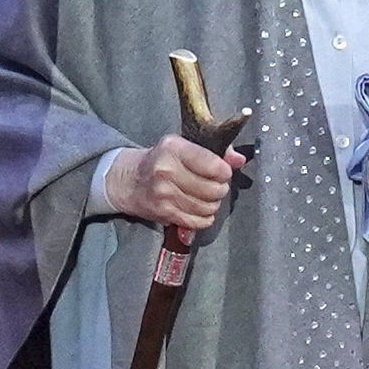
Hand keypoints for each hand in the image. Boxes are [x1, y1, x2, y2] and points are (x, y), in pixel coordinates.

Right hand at [109, 136, 243, 229]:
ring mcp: (164, 194)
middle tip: (215, 186)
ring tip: (205, 196)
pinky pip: (198, 221)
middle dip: (220, 189)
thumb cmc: (161, 161)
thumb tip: (239, 160)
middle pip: (213, 189)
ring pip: (208, 207)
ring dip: (212, 204)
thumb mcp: (183, 147)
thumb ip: (215, 152)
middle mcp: (167, 170)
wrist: (129, 180)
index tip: (221, 172)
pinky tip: (198, 209)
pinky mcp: (164, 213)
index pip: (214, 165)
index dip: (224, 172)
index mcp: (173, 148)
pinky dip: (204, 217)